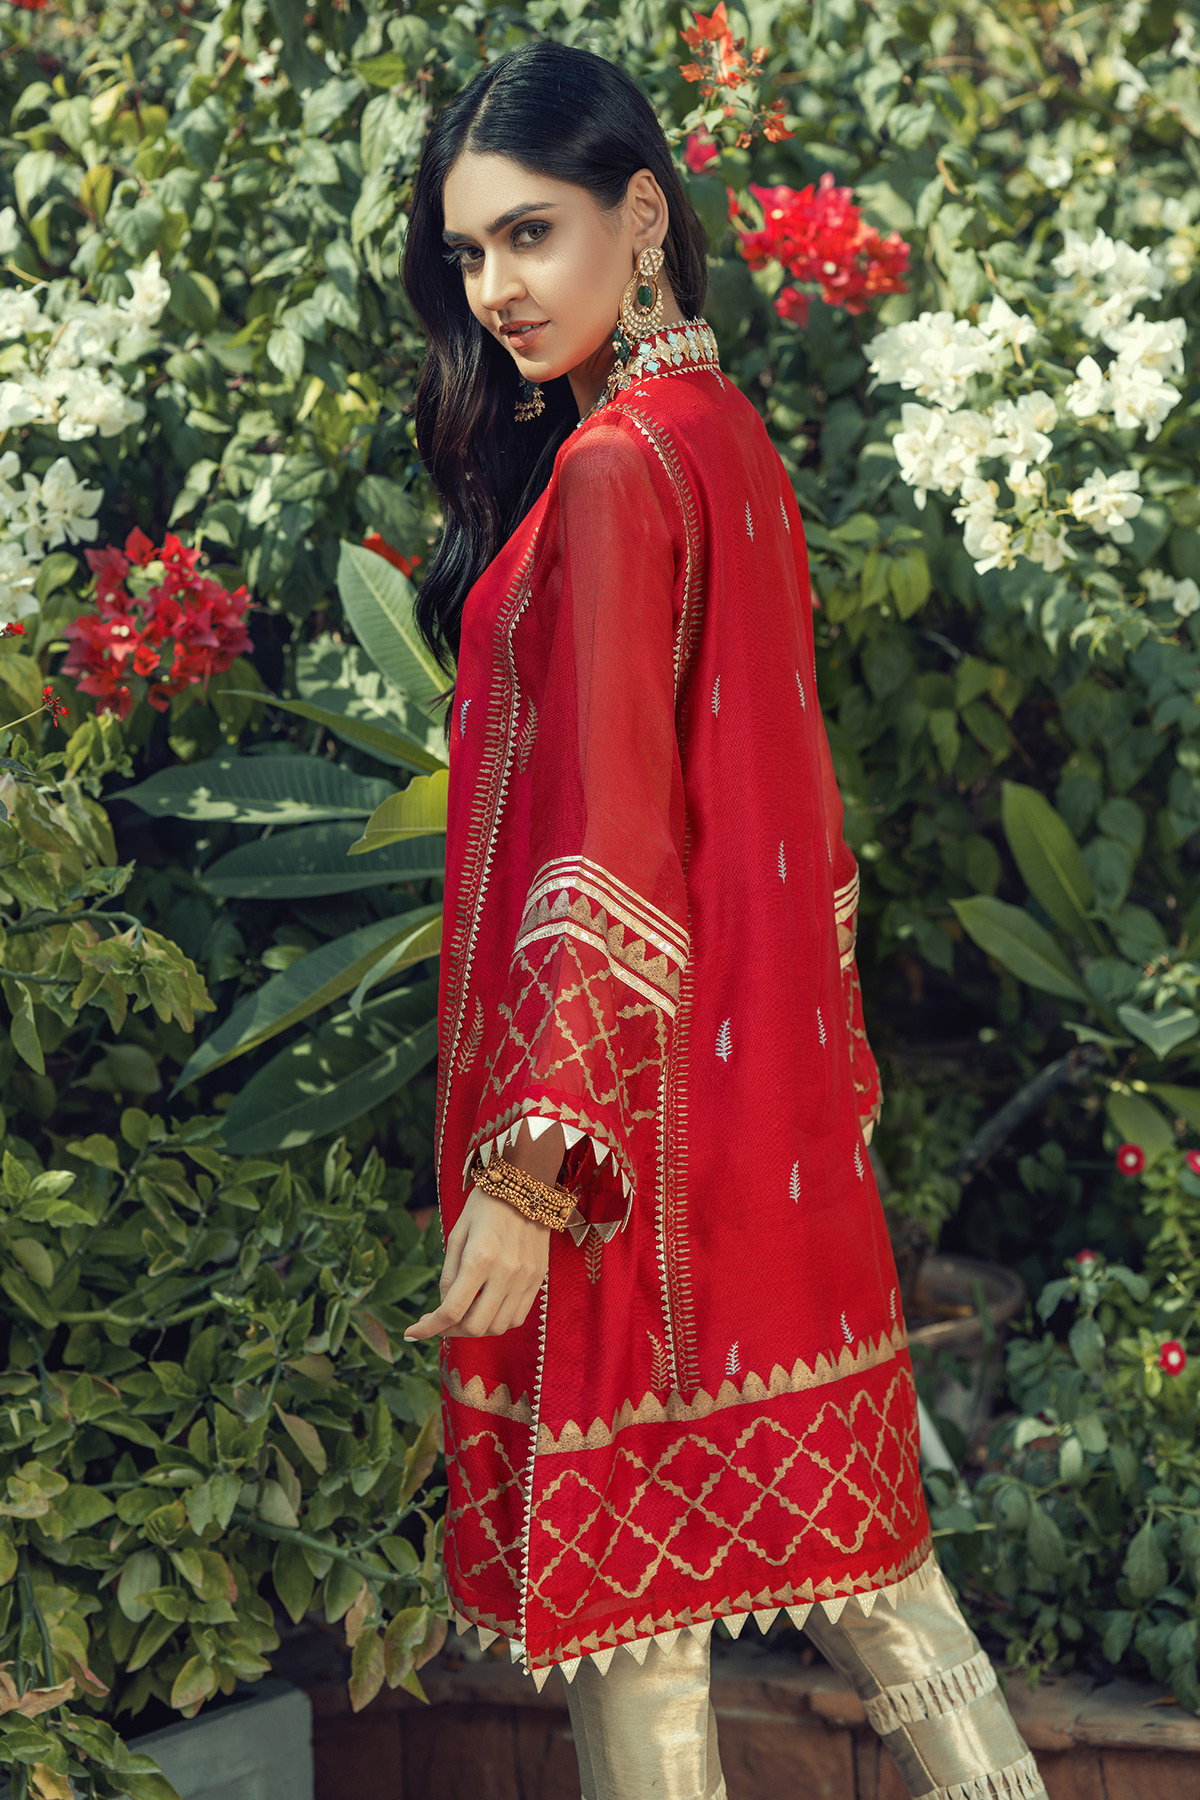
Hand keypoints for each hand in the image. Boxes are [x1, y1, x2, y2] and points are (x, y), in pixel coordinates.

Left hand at [403, 1185, 550, 1340]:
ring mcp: (526, 1278)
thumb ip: (449, 1275)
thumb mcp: (457, 1235)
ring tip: (464, 1312)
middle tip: (440, 1320)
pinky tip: (486, 1307)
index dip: (429, 1329)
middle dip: (452, 1330)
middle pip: (476, 1327)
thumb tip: (443, 1308)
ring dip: (476, 1327)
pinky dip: (498, 1321)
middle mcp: (506, 1273)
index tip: (412, 1332)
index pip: (452, 1310)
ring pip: (499, 1327)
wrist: (526, 1185)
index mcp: (480, 1258)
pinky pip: (518, 1317)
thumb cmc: (485, 1206)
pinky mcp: (538, 1279)